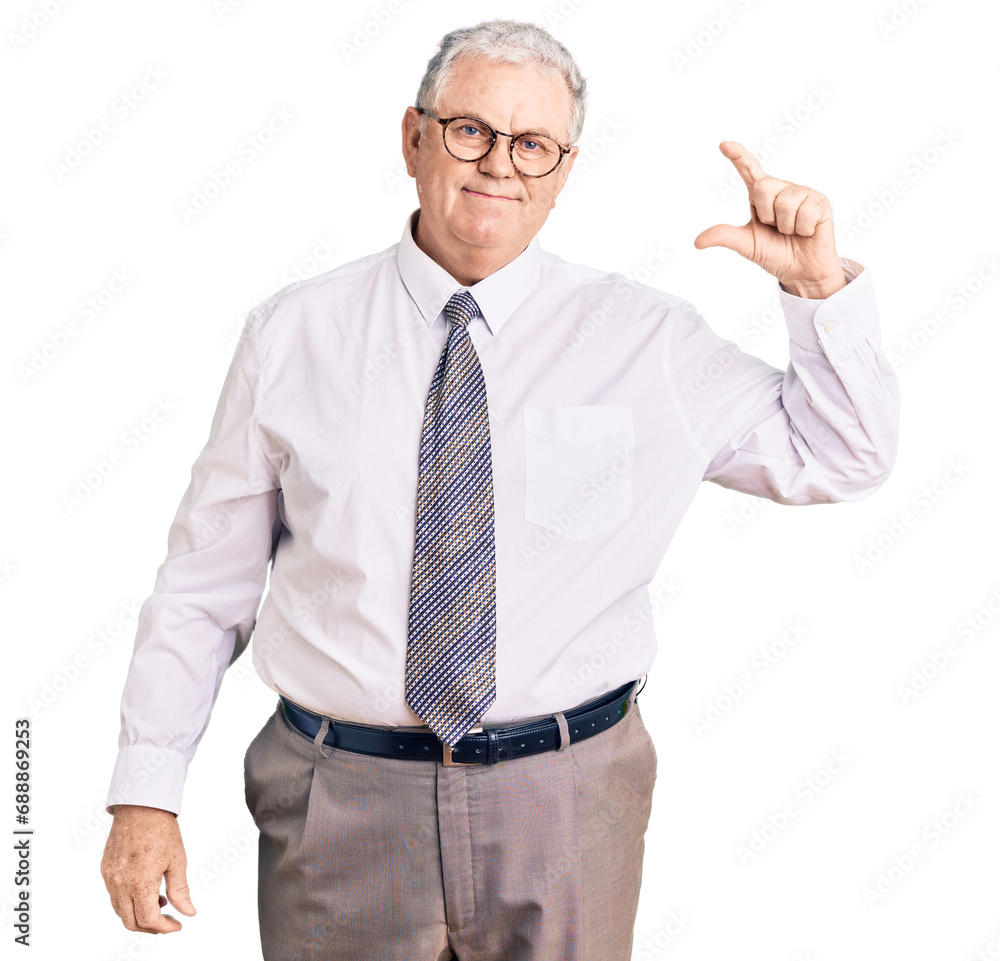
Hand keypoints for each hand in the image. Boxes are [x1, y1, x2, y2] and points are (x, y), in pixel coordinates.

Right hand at [101, 804, 195, 933]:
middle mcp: (120, 883)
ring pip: (120, 911)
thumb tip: (188, 913)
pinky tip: (145, 890)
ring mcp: (110, 878)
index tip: (177, 924)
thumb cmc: (161, 830)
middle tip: (168, 920)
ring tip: (159, 901)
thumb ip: (180, 890)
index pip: (149, 919)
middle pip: (131, 922)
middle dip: (150, 927)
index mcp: (140, 882)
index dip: (164, 927)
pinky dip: (129, 901)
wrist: (141, 807)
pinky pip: (114, 896)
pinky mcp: (105, 870)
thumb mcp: (177, 860)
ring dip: (139, 914)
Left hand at [694, 141, 845, 298]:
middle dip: (767, 215)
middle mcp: (781, 189)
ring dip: (786, 226)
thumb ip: (724, 236)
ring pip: (785, 203)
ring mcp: (802, 193)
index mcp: (761, 196)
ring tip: (792, 230)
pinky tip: (807, 231)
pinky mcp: (820, 201)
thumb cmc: (774, 254)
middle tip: (776, 228)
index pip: (749, 170)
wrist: (801, 271)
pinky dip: (803, 229)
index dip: (738, 156)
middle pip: (764, 188)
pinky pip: (805, 212)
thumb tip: (697, 242)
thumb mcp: (746, 245)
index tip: (724, 145)